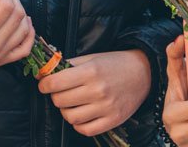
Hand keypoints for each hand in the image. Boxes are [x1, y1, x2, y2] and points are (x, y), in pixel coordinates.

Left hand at [37, 49, 151, 136]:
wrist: (143, 72)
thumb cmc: (115, 63)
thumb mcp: (92, 57)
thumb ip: (69, 65)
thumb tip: (44, 73)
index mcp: (91, 71)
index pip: (56, 83)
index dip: (44, 84)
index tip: (44, 84)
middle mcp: (98, 90)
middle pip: (60, 101)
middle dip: (55, 96)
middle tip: (59, 92)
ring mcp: (106, 108)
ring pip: (70, 117)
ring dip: (65, 110)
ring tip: (71, 103)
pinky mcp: (113, 120)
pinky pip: (85, 129)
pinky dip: (78, 124)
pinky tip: (81, 114)